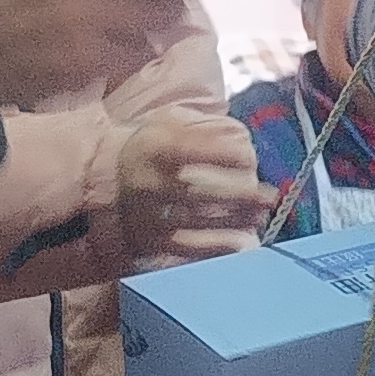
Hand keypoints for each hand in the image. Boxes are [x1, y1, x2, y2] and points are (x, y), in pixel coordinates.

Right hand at [117, 110, 275, 268]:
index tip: (249, 158)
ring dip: (233, 222)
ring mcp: (148, 216)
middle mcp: (149, 184)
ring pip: (196, 223)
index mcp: (153, 150)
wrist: (106, 180)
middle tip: (268, 196)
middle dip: (238, 195)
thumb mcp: (167, 127)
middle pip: (197, 192)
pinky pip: (186, 249)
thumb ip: (201, 130)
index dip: (221, 154)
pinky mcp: (150, 241)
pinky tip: (239, 244)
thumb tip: (243, 140)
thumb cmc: (151, 150)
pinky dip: (215, 248)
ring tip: (259, 217)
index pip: (189, 150)